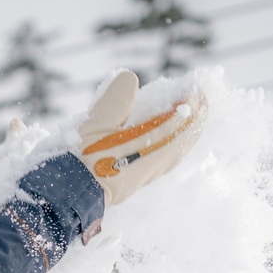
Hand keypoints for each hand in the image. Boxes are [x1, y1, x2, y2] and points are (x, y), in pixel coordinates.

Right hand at [75, 70, 206, 206]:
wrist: (73, 194)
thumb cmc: (83, 159)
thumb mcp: (95, 123)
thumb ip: (115, 99)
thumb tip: (129, 78)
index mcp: (152, 145)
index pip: (184, 118)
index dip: (192, 98)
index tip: (194, 83)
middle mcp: (158, 160)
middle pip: (189, 133)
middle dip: (197, 112)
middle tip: (198, 93)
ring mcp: (152, 172)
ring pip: (182, 147)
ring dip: (189, 127)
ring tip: (189, 111)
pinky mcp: (143, 178)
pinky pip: (172, 156)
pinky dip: (179, 140)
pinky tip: (172, 136)